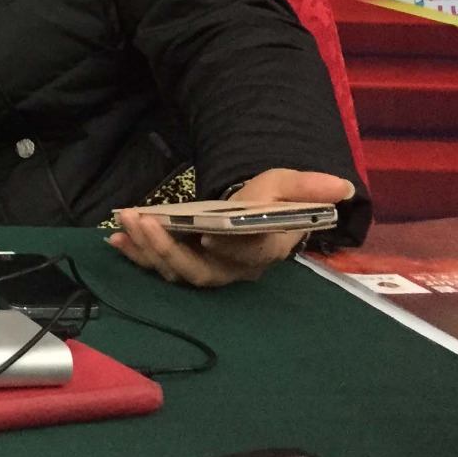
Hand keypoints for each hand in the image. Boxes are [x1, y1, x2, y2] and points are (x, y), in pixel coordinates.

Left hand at [109, 170, 356, 287]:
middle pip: (200, 271)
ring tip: (125, 222)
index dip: (228, 247)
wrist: (258, 213)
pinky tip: (115, 240)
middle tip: (142, 220)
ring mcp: (208, 270)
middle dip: (167, 248)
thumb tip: (342, 186)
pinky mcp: (185, 262)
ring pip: (175, 271)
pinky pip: (160, 266)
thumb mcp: (290, 185)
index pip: (247, 255)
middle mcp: (234, 269)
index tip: (206, 233)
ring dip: (146, 249)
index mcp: (265, 250)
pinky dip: (137, 255)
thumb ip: (309, 185)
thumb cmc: (274, 200)